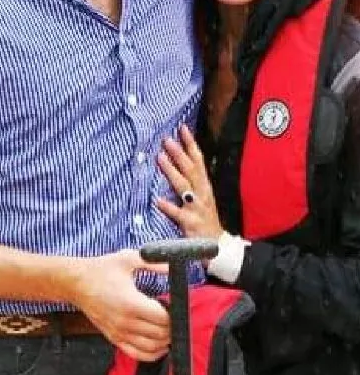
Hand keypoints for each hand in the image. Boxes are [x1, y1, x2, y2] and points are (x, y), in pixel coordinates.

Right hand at [65, 249, 169, 361]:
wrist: (77, 282)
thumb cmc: (102, 269)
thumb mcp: (129, 259)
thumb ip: (153, 262)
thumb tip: (172, 265)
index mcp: (131, 302)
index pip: (162, 318)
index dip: (174, 313)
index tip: (176, 304)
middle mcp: (125, 322)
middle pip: (159, 334)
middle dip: (172, 327)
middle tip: (175, 315)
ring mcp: (119, 332)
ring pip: (150, 347)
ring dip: (165, 342)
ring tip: (170, 329)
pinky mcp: (114, 338)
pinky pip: (137, 354)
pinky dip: (151, 354)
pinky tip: (159, 346)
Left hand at [156, 124, 222, 239]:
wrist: (216, 246)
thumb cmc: (205, 218)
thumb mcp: (202, 196)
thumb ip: (192, 180)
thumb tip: (179, 159)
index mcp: (204, 186)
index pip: (198, 160)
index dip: (190, 144)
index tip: (182, 128)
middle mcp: (202, 193)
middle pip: (190, 170)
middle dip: (179, 153)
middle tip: (166, 139)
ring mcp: (197, 207)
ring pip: (184, 186)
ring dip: (172, 171)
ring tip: (160, 158)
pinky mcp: (191, 223)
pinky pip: (178, 213)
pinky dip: (169, 206)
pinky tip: (158, 200)